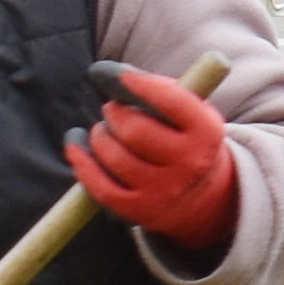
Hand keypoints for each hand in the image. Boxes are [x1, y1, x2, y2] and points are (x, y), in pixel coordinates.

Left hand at [64, 64, 237, 258]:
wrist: (205, 198)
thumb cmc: (188, 142)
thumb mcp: (193, 116)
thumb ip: (162, 93)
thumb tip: (113, 75)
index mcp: (207, 133)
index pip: (172, 102)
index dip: (141, 85)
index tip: (119, 74)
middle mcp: (189, 163)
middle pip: (136, 131)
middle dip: (114, 114)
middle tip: (111, 110)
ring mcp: (164, 190)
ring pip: (115, 158)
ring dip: (99, 136)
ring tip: (102, 131)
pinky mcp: (140, 210)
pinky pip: (100, 186)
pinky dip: (81, 162)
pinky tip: (77, 146)